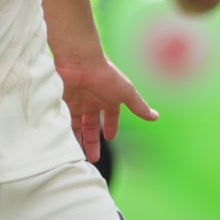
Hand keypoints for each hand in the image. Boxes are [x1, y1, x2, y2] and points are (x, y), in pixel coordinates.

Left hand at [57, 47, 157, 162]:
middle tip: (93, 157)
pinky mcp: (63, 100)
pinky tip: (65, 142)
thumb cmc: (105, 74)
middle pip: (92, 124)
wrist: (79, 61)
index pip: (111, 116)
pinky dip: (65, 130)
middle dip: (93, 140)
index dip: (111, 127)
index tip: (111, 138)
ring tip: (77, 154)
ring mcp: (77, 100)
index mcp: (109, 97)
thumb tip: (156, 117)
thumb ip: (139, 106)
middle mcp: (92, 99)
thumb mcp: (126, 93)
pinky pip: (64, 118)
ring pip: (77, 124)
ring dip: (79, 138)